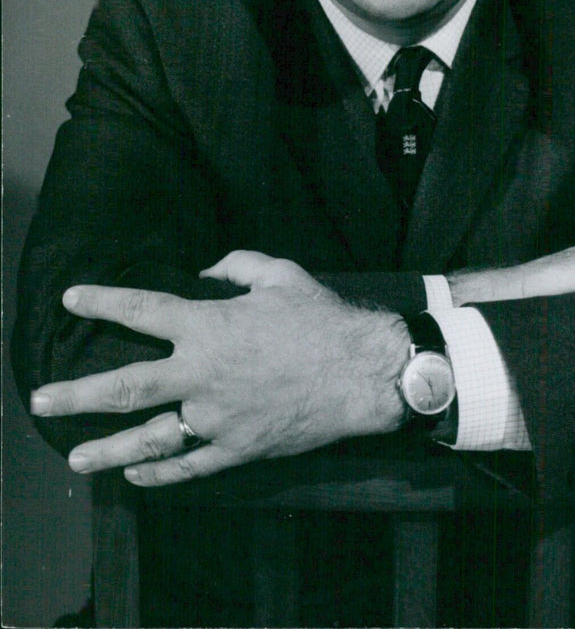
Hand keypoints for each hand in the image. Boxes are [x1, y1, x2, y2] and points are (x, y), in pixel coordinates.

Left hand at [30, 252, 408, 485]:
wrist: (364, 372)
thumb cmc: (322, 317)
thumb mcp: (280, 274)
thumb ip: (236, 267)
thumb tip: (206, 272)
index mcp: (210, 325)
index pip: (142, 309)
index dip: (103, 301)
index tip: (71, 298)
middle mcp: (202, 374)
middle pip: (127, 386)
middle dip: (78, 393)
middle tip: (41, 400)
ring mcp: (217, 417)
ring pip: (151, 438)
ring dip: (109, 449)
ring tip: (76, 458)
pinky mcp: (238, 447)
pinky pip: (191, 465)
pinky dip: (161, 473)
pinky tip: (137, 476)